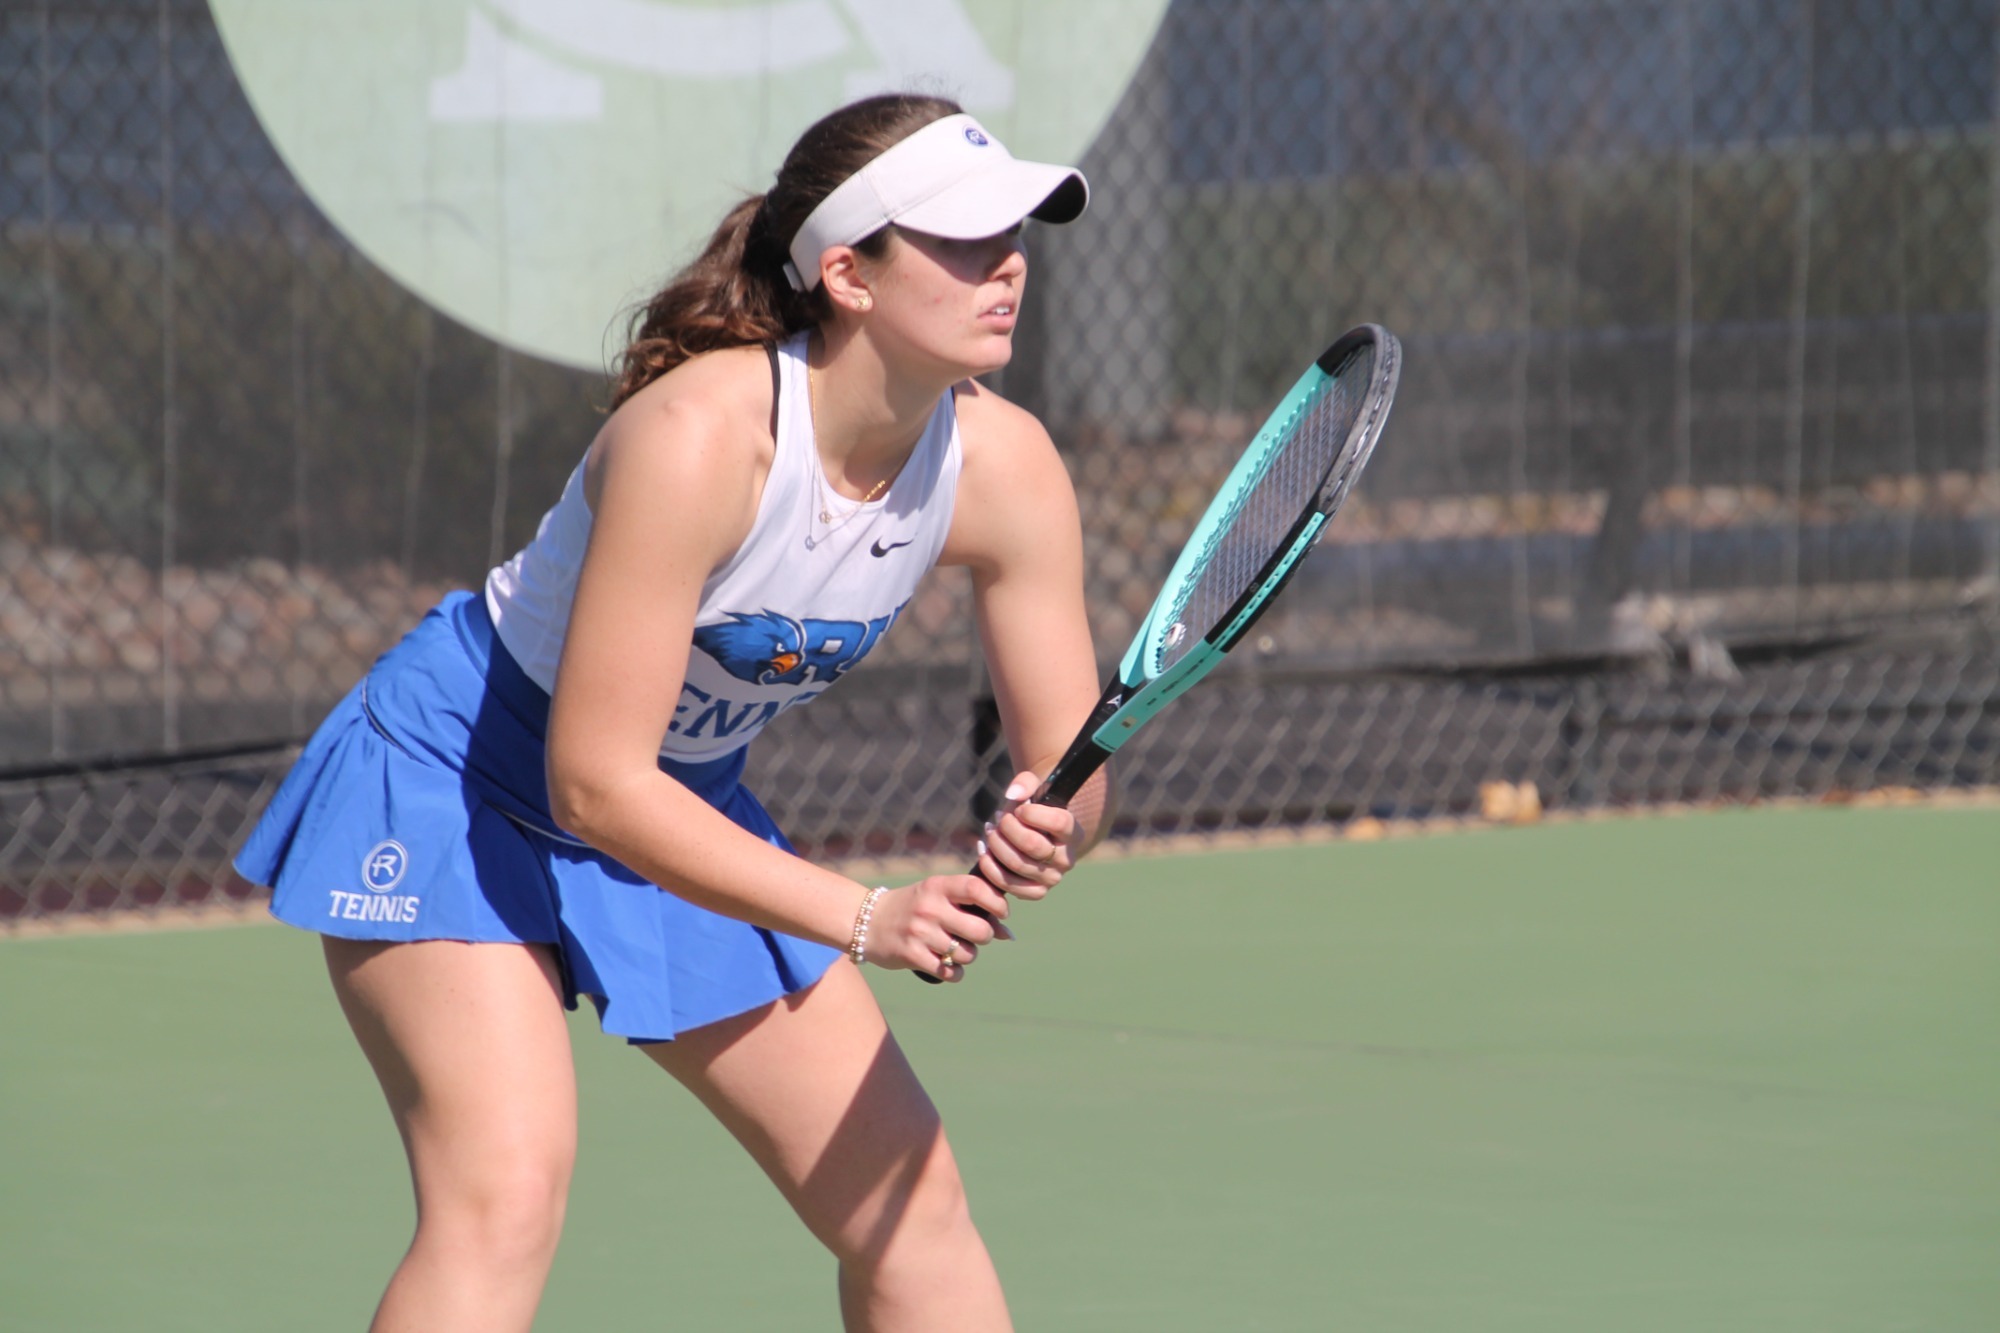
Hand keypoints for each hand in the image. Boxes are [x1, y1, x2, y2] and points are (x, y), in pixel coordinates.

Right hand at [863, 874, 1010, 980]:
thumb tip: (1007, 934)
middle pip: (980, 930)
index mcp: (937, 886)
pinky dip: (954, 973)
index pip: (977, 888)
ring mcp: (919, 932)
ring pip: (967, 954)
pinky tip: (947, 965)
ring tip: (955, 949)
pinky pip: (949, 973)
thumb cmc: (913, 907)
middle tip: (974, 935)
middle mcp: (929, 908)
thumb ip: (970, 907)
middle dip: (984, 936)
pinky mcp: (911, 955)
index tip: (1000, 913)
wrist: (866, 921)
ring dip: (967, 956)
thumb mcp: (937, 897)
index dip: (997, 903)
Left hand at [973, 770, 1077, 900]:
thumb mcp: (1035, 789)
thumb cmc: (1035, 808)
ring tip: (989, 830)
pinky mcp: (1036, 892)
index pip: (1059, 823)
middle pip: (1033, 845)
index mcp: (1074, 832)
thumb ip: (1026, 783)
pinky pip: (1009, 885)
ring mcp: (1053, 878)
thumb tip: (1013, 794)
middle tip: (997, 818)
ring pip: (1018, 864)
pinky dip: (990, 867)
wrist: (1037, 834)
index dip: (1034, 813)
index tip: (1019, 808)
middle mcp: (1067, 858)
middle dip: (1008, 828)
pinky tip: (983, 850)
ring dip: (996, 845)